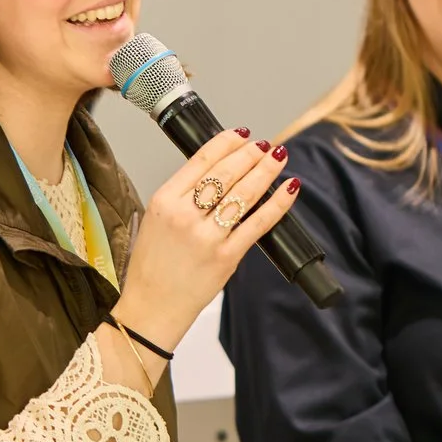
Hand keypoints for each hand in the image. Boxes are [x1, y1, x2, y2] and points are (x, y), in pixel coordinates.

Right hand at [110, 128, 295, 349]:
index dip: (226, 142)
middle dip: (251, 154)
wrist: (152, 308)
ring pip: (244, 193)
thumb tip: (217, 174)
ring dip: (266, 170)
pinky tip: (289, 187)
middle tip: (264, 145)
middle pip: (226, 172)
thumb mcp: (156, 220)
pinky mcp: (226, 257)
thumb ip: (182, 196)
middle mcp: (185, 215)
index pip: (201, 159)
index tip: (241, 134)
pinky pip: (258, 223)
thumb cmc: (152, 268)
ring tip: (278, 156)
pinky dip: (277, 202)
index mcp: (164, 200)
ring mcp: (207, 236)